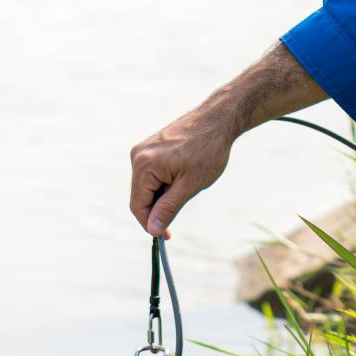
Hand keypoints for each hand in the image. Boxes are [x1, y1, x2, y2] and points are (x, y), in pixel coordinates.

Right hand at [129, 106, 238, 238]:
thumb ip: (168, 208)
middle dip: (159, 209)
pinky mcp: (152, 147)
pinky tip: (185, 176)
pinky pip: (152, 174)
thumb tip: (152, 229)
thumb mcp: (190, 185)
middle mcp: (138, 155)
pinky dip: (166, 183)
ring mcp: (144, 149)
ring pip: (148, 185)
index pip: (138, 205)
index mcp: (143, 165)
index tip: (166, 236)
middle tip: (181, 213)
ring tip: (188, 186)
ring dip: (164, 195)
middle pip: (141, 196)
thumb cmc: (208, 150)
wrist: (218, 119)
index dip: (150, 224)